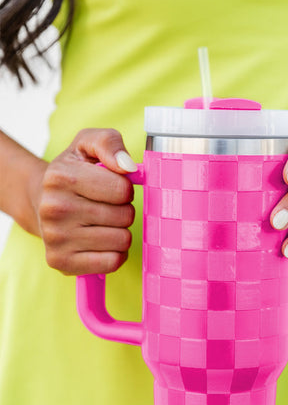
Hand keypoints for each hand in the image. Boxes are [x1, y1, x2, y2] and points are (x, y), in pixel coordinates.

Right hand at [36, 128, 136, 274]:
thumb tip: (128, 167)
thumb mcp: (87, 144)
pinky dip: (114, 253)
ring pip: (122, 240)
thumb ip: (110, 142)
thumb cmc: (73, 172)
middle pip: (124, 216)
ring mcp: (55, 238)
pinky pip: (113, 262)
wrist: (41, 201)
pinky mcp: (61, 262)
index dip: (124, 189)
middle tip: (105, 206)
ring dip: (120, 232)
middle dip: (123, 210)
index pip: (122, 190)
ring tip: (102, 223)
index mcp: (60, 177)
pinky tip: (100, 242)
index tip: (111, 187)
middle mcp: (53, 209)